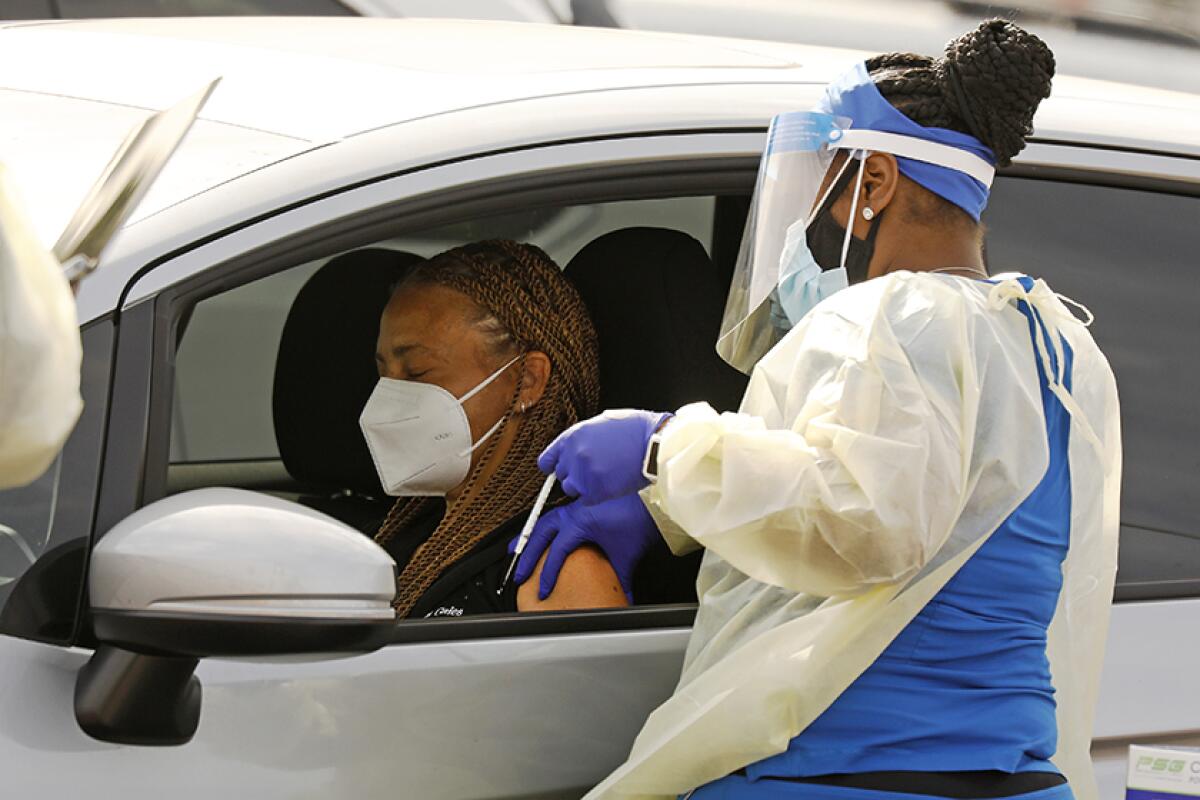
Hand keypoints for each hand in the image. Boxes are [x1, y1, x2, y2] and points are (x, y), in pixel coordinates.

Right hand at [510, 493, 659, 602]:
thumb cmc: (641, 519)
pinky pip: (559, 511)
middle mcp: (574, 511)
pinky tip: (545, 531)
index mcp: (580, 522)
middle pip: (540, 532)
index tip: (543, 590)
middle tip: (518, 570)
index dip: (547, 575)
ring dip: (532, 533)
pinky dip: (547, 523)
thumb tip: (624, 599)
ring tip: (519, 546)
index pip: (555, 553)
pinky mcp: (586, 502)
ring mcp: (578, 504)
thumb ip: (621, 579)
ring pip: (546, 518)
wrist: (655, 498)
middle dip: (526, 553)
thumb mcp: (627, 554)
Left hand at [537, 409, 669, 504]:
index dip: (554, 466)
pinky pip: (586, 500)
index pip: (546, 460)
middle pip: (561, 476)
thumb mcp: (601, 423)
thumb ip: (583, 438)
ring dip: (584, 487)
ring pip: (571, 489)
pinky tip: (611, 485)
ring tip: (605, 477)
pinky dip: (596, 497)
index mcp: (572, 436)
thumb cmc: (635, 430)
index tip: (561, 469)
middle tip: (595, 470)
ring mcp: (582, 475)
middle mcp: (572, 456)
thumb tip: (574, 448)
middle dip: (574, 475)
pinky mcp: (595, 491)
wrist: (655, 444)